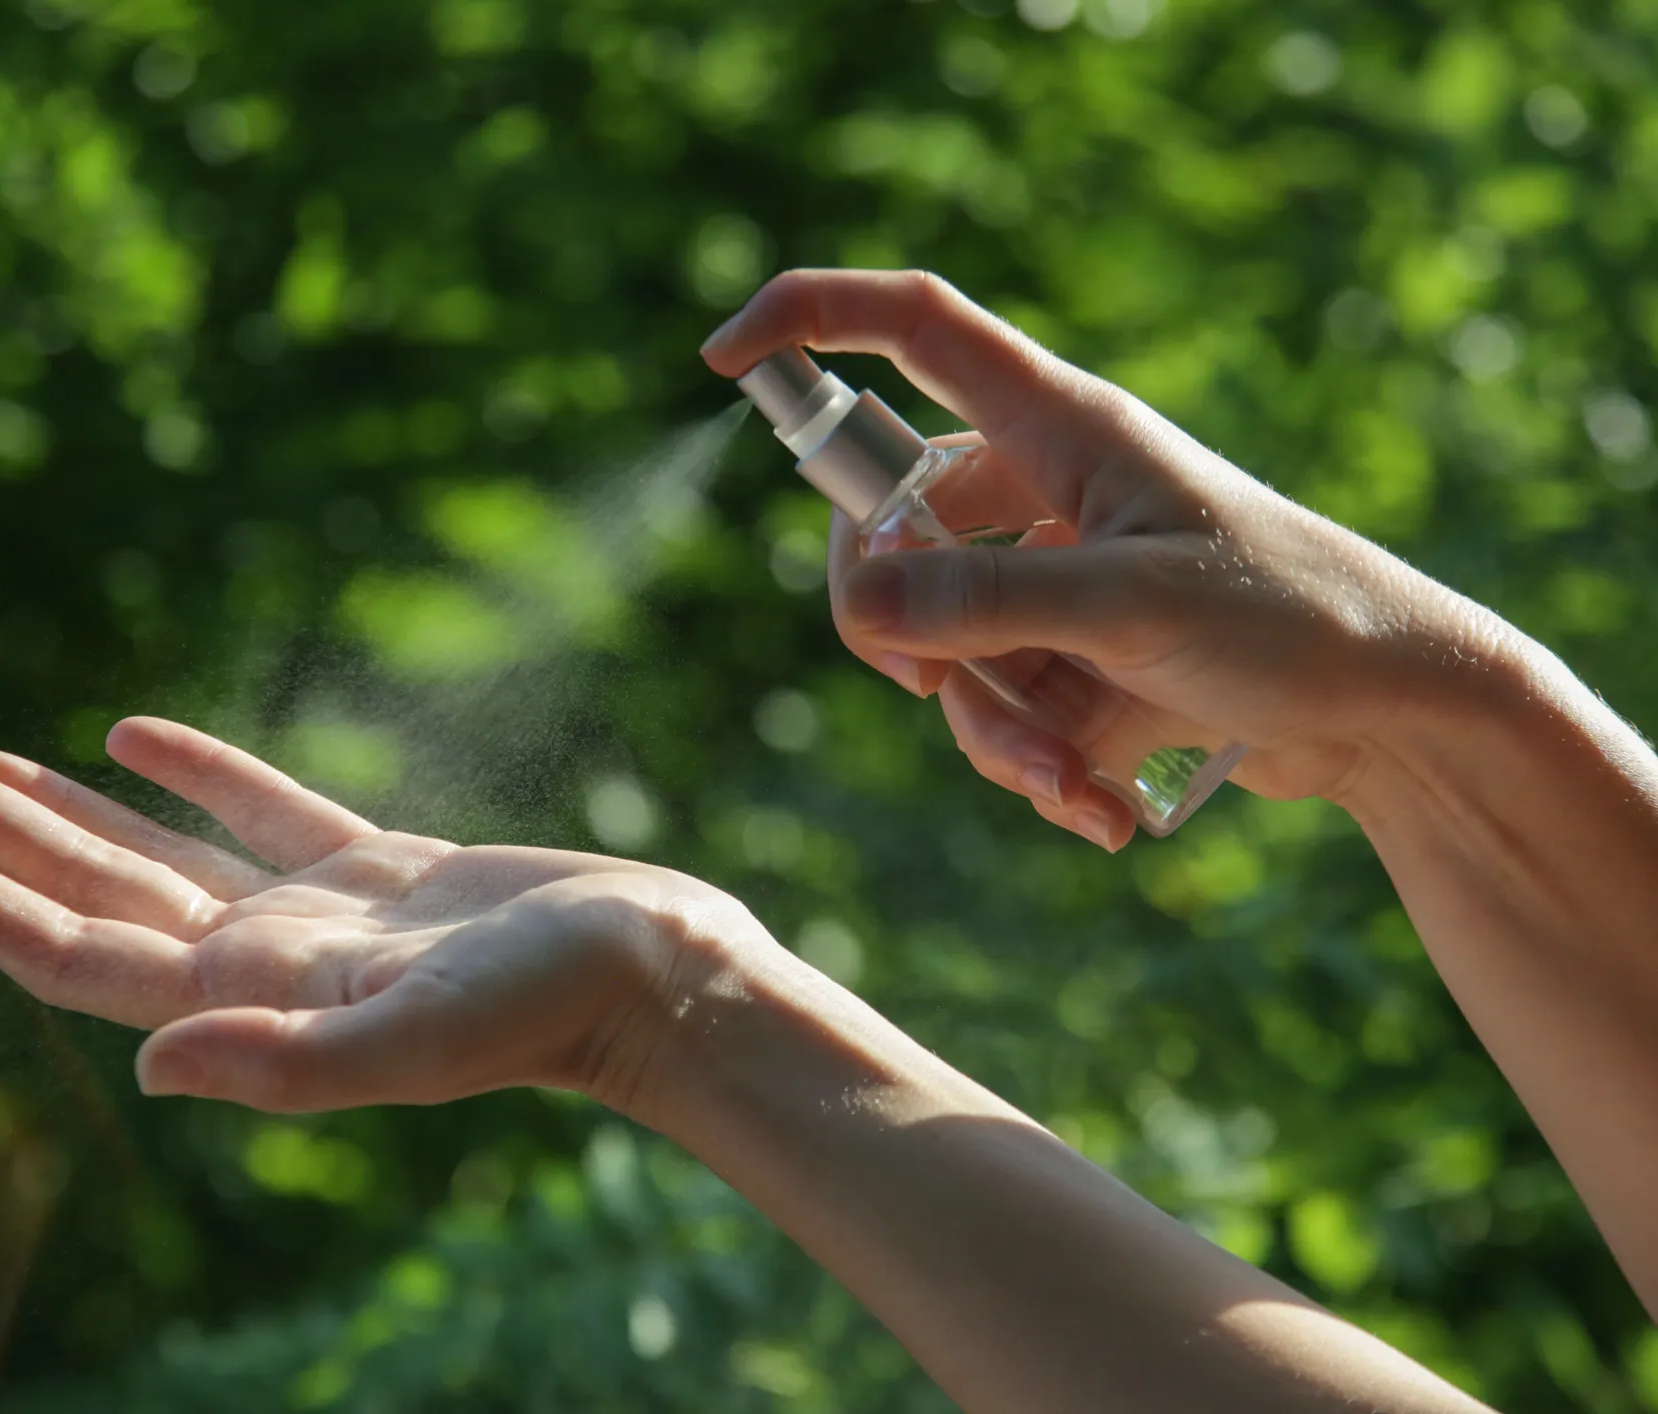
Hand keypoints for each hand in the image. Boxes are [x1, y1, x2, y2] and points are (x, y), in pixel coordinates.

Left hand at [0, 716, 756, 1112]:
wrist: (651, 976)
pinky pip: (258, 808)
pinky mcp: (375, 869)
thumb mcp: (419, 1040)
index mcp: (251, 998)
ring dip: (66, 808)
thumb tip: (147, 1068)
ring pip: (157, 849)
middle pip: (92, 890)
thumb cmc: (547, 1012)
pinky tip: (133, 731)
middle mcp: (261, 960)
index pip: (77, 950)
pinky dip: (192, 768)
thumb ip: (288, 1064)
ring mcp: (314, 914)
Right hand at [704, 269, 1517, 845]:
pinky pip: (994, 710)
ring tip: (1070, 784)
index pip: (912, 330)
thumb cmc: (1294, 618)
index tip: (721, 361)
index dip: (811, 321)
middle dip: (908, 635)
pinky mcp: (1073, 660)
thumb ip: (987, 604)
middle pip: (889, 534)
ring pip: (941, 647)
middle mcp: (1041, 490)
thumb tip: (856, 605)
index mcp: (1056, 426)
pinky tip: (1099, 809)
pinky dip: (1031, 765)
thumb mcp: (1132, 608)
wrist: (1401, 715)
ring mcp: (1052, 580)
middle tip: (936, 685)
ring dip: (990, 731)